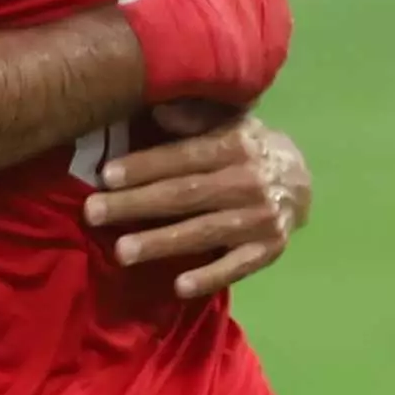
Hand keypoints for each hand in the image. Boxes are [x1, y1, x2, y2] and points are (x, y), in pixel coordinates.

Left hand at [92, 115, 312, 302]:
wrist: (301, 181)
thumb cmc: (247, 148)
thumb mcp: (228, 121)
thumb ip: (195, 116)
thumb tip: (158, 108)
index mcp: (234, 146)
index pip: (183, 158)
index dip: (144, 166)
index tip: (106, 175)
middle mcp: (247, 181)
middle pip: (184, 195)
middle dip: (136, 205)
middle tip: (93, 213)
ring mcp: (259, 219)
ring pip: (203, 232)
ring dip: (161, 243)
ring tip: (122, 252)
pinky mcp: (268, 249)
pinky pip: (237, 266)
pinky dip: (210, 277)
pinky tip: (179, 286)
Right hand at [129, 0, 294, 116]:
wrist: (183, 41)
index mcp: (274, 12)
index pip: (251, 3)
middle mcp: (273, 50)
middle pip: (238, 42)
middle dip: (214, 38)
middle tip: (179, 32)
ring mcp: (255, 82)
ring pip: (224, 75)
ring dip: (201, 71)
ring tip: (170, 65)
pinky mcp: (231, 110)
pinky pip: (210, 104)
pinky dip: (192, 100)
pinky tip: (168, 95)